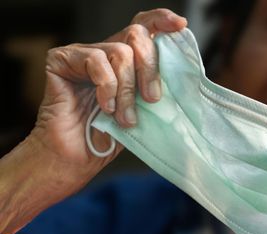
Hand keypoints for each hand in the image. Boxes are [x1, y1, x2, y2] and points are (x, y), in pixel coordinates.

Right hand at [31, 9, 185, 172]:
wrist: (77, 158)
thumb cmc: (110, 137)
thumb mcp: (145, 110)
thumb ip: (158, 87)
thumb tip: (184, 74)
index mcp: (127, 60)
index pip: (145, 27)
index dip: (162, 21)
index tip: (180, 26)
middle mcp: (105, 51)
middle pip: (137, 35)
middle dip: (150, 68)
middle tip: (152, 99)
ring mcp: (83, 53)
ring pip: (121, 52)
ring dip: (128, 88)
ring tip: (125, 116)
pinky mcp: (62, 59)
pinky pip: (96, 60)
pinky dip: (107, 86)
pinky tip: (105, 107)